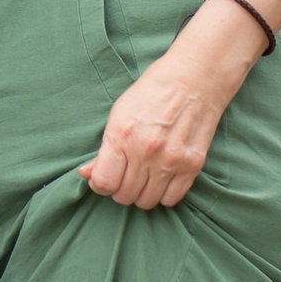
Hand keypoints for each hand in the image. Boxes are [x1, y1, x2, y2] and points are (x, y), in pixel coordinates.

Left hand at [77, 16, 250, 207]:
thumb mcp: (118, 114)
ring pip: (147, 201)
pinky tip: (160, 179)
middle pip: (124, 195)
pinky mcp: (193, 165)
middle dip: (119, 189)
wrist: (193, 80)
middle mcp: (145, 151)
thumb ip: (103, 149)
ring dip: (140, 194)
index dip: (99, 185)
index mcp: (121, 136)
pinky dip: (163, 194)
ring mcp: (171, 160)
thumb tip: (86, 174)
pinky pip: (172, 199)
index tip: (103, 179)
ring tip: (141, 178)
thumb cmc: (150, 94)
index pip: (103, 182)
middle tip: (123, 176)